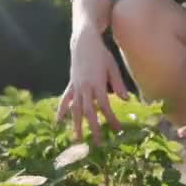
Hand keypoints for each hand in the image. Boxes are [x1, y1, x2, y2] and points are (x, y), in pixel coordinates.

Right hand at [57, 27, 128, 144]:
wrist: (83, 42)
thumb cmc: (101, 54)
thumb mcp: (113, 67)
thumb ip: (118, 84)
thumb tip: (126, 100)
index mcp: (97, 83)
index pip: (105, 106)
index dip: (111, 118)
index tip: (118, 129)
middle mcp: (85, 87)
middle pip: (89, 112)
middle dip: (94, 128)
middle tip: (98, 143)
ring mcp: (76, 86)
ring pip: (75, 109)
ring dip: (76, 125)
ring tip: (77, 139)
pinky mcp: (70, 84)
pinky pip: (65, 100)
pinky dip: (61, 111)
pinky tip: (58, 121)